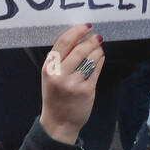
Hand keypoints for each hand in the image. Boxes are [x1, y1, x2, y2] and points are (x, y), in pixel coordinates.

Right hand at [40, 24, 103, 143]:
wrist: (59, 123)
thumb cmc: (55, 96)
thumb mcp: (50, 76)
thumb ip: (60, 58)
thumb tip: (78, 37)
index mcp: (49, 68)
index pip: (63, 42)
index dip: (77, 31)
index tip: (86, 26)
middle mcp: (60, 75)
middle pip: (79, 49)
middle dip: (91, 40)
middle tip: (97, 36)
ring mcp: (73, 84)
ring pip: (90, 58)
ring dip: (97, 49)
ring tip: (99, 46)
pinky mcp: (86, 91)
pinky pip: (96, 70)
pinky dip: (100, 60)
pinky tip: (101, 57)